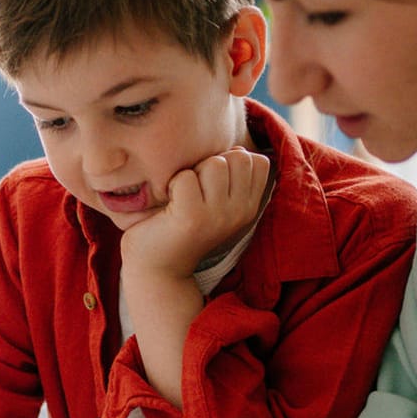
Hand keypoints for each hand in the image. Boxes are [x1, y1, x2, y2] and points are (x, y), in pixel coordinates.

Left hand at [120, 147, 270, 278]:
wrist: (158, 268)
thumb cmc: (182, 225)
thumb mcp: (216, 200)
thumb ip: (231, 176)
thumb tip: (237, 149)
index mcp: (248, 207)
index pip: (258, 162)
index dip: (232, 161)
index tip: (212, 182)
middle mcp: (240, 212)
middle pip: (239, 157)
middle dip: (213, 163)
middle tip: (195, 188)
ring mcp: (218, 215)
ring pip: (215, 163)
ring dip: (193, 172)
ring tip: (182, 196)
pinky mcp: (193, 217)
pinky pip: (186, 177)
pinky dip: (172, 183)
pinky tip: (169, 203)